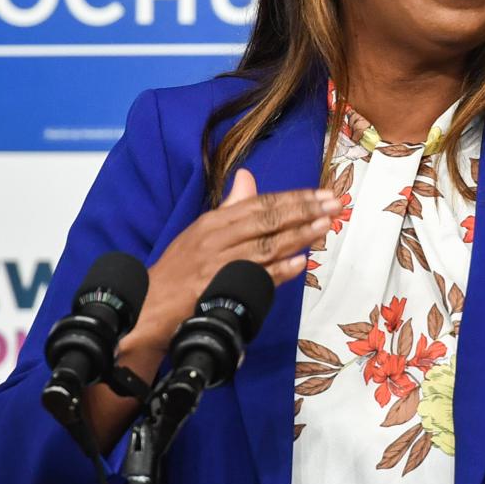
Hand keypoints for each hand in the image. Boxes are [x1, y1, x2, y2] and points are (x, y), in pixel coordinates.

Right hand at [123, 169, 335, 367]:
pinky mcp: (217, 289)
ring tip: (326, 226)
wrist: (149, 306)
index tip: (322, 193)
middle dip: (304, 211)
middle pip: (267, 220)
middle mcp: (216, 238)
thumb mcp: (200, 231)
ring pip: (266, 246)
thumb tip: (248, 178)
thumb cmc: (179, 270)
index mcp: (213, 221)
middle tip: (335, 204)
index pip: (260, 203)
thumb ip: (230, 207)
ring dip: (299, 236)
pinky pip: (254, 278)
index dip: (293, 198)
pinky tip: (300, 263)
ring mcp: (217, 264)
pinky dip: (278, 271)